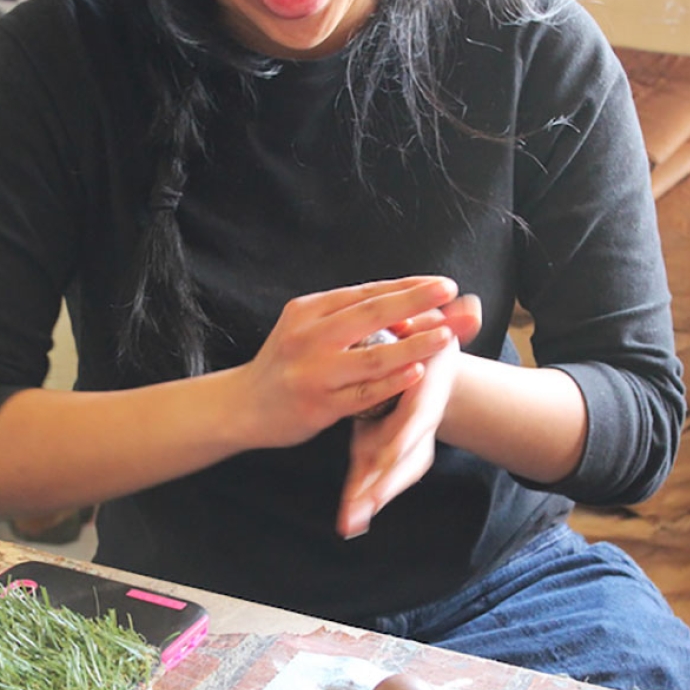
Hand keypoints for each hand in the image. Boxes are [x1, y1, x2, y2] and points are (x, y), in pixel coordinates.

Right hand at [240, 276, 464, 449]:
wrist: (240, 406)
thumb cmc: (285, 365)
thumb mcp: (303, 328)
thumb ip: (343, 316)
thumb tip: (401, 300)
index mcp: (308, 310)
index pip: (366, 292)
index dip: (406, 286)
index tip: (441, 284)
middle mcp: (308, 336)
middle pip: (371, 313)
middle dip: (414, 300)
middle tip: (448, 291)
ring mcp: (313, 371)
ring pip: (372, 355)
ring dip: (413, 344)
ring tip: (445, 336)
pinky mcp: (318, 404)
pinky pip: (362, 393)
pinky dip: (391, 383)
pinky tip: (415, 373)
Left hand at [336, 294, 482, 538]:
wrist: (439, 379)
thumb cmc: (433, 353)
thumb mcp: (440, 336)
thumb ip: (452, 326)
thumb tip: (474, 308)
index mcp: (426, 401)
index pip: (413, 423)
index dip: (401, 438)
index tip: (384, 459)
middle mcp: (417, 429)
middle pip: (400, 460)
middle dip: (382, 484)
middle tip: (360, 509)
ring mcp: (404, 445)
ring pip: (388, 476)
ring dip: (369, 498)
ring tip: (351, 523)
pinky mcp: (388, 453)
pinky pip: (375, 477)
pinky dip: (363, 500)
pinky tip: (349, 525)